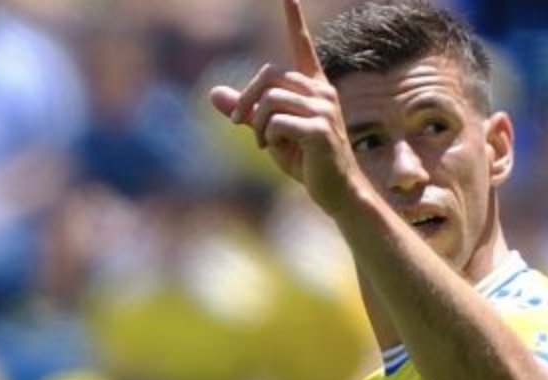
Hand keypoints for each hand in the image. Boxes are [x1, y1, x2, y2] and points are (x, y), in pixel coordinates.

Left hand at [207, 0, 357, 210]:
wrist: (336, 193)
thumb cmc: (306, 163)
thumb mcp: (268, 133)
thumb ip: (244, 111)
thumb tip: (212, 93)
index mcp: (314, 87)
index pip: (302, 45)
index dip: (294, 18)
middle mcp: (321, 91)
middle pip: (268, 74)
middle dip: (246, 98)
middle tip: (240, 123)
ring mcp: (323, 108)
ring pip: (269, 99)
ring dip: (256, 124)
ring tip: (262, 143)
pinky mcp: (320, 128)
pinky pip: (276, 122)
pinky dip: (266, 137)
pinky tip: (275, 150)